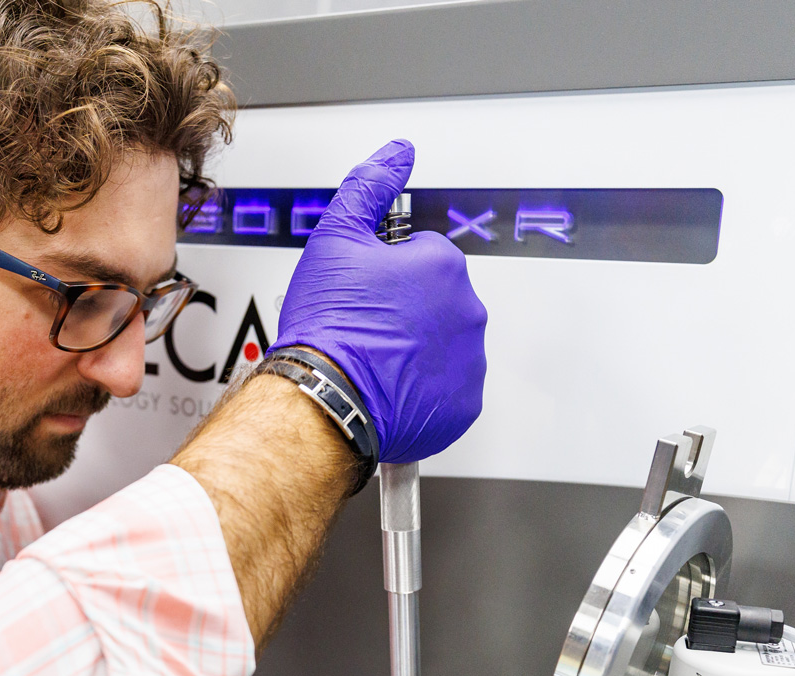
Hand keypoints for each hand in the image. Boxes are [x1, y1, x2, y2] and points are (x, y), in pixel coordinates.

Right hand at [274, 139, 487, 463]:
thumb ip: (371, 186)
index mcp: (443, 264)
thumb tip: (398, 154)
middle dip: (408, 308)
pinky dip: (426, 386)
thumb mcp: (336, 237)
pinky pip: (450, 387)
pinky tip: (392, 383)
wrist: (324, 396)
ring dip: (418, 346)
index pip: (425, 255)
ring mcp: (469, 359)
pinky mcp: (464, 402)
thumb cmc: (329, 326)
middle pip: (439, 299)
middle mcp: (467, 309)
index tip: (368, 289)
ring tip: (377, 355)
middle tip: (367, 322)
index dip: (390, 270)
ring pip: (446, 342)